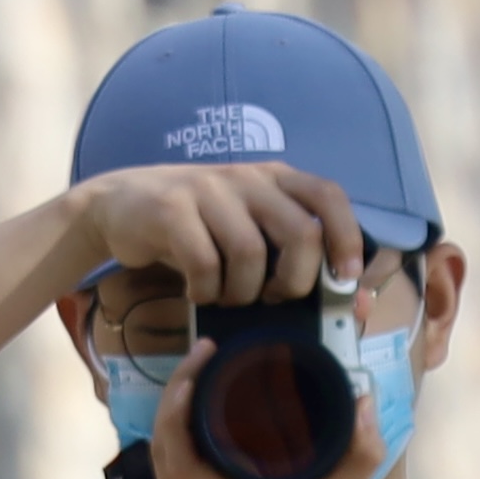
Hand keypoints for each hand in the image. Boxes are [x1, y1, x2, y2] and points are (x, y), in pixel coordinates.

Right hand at [71, 163, 368, 315]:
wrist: (120, 206)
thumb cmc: (198, 228)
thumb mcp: (248, 232)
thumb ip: (296, 258)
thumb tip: (359, 300)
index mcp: (275, 178)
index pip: (328, 195)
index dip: (347, 237)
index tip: (345, 277)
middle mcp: (247, 177)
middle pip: (300, 232)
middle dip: (295, 281)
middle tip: (273, 299)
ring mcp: (207, 189)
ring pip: (250, 252)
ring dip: (243, 292)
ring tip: (227, 297)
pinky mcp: (170, 208)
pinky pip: (204, 262)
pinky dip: (205, 290)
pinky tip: (197, 292)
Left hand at [142, 339, 381, 478]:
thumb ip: (358, 453)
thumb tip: (364, 400)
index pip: (176, 438)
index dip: (180, 390)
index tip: (203, 356)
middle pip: (160, 444)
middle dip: (175, 397)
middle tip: (203, 362)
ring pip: (159, 465)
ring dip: (172, 425)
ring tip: (198, 389)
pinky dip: (175, 455)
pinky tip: (194, 435)